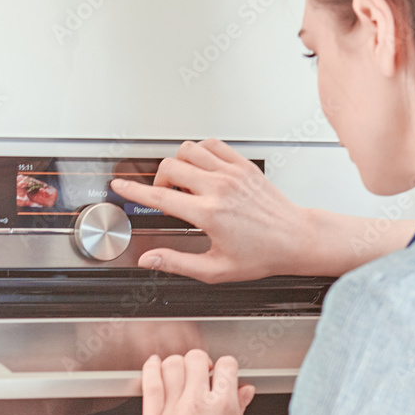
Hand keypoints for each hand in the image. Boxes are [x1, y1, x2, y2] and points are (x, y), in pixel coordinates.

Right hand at [109, 139, 311, 282]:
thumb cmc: (262, 255)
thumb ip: (178, 263)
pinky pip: (212, 145)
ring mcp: (232, 173)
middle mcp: (219, 188)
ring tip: (184, 183)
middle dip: (158, 180)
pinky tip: (202, 169)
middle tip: (165, 196)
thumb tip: (150, 260)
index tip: (120, 186)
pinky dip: (200, 152)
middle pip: (169, 166)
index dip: (134, 191)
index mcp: (209, 214)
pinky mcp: (243, 165)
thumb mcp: (216, 270)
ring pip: (188, 150)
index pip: (159, 197)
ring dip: (178, 163)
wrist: (295, 239)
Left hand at [140, 350, 255, 414]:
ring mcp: (173, 413)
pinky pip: (149, 384)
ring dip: (177, 365)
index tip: (220, 373)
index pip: (227, 366)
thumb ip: (238, 408)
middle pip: (196, 359)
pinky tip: (153, 366)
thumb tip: (245, 389)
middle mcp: (198, 404)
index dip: (225, 367)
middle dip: (200, 363)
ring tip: (178, 374)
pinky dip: (151, 368)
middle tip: (199, 375)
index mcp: (225, 407)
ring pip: (171, 365)